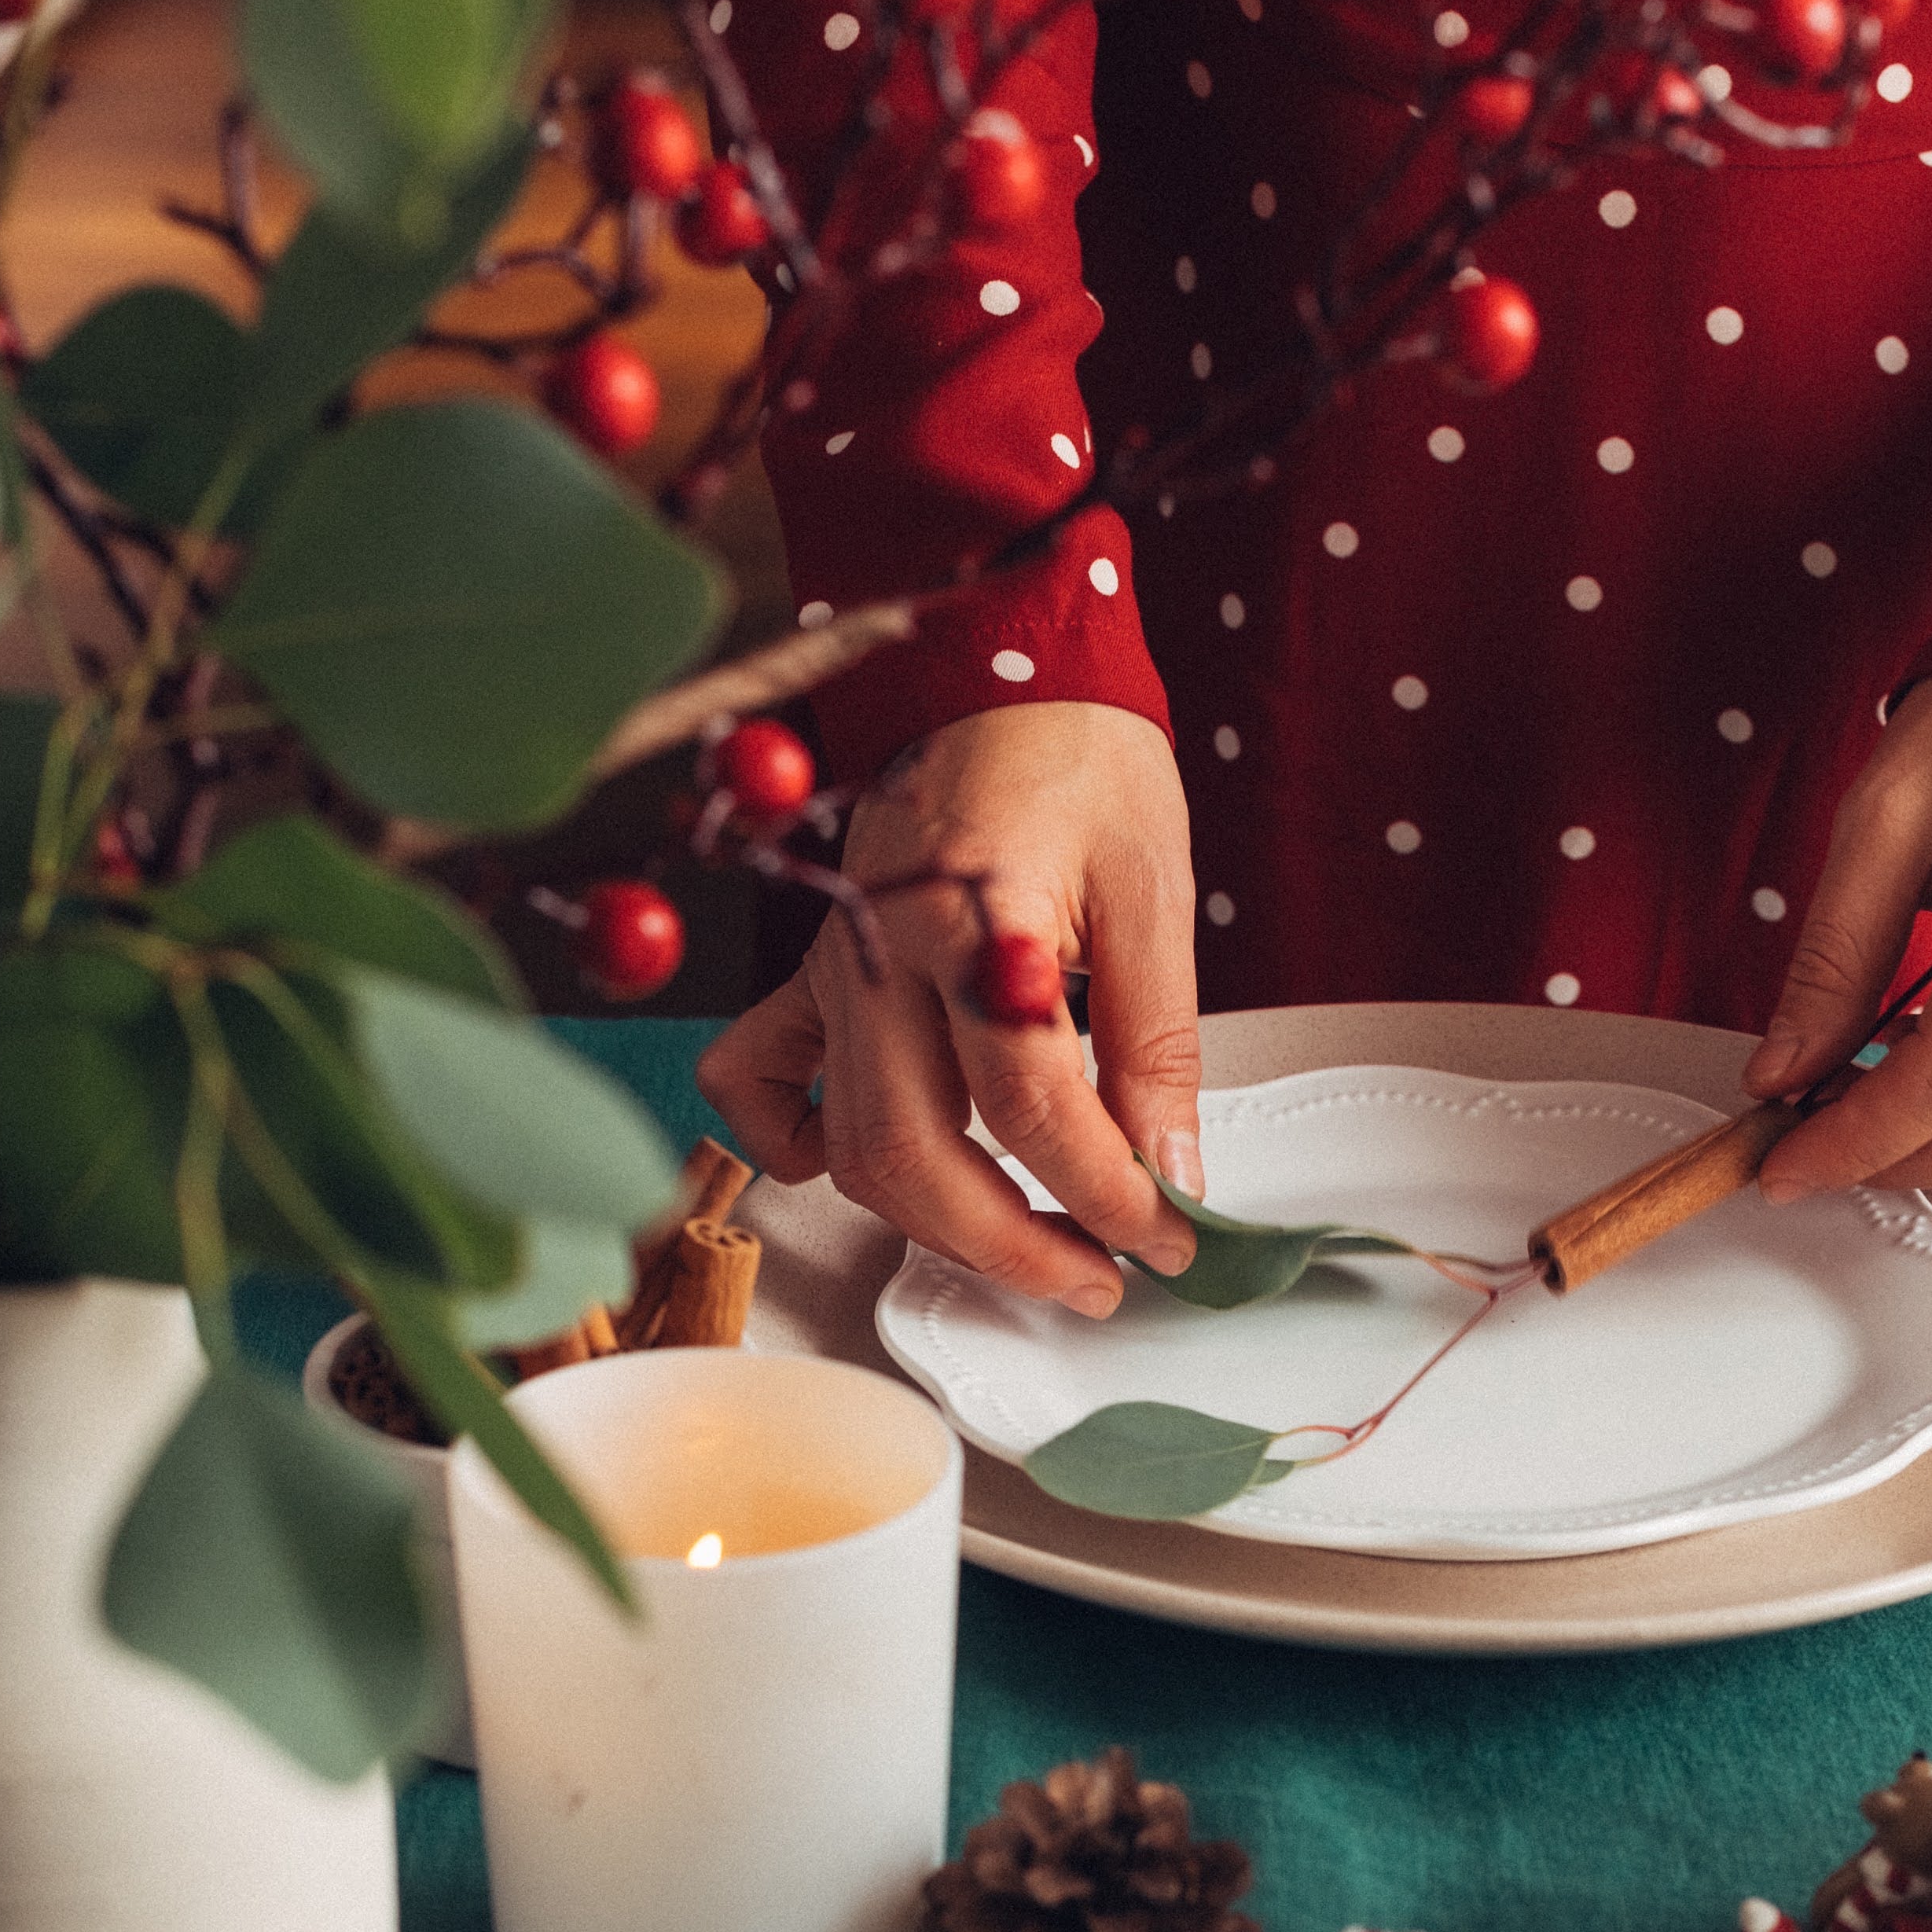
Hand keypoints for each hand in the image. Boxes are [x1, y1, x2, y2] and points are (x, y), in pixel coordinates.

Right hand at [697, 701, 1201, 1313]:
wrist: (995, 657)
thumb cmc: (1077, 750)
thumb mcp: (1153, 894)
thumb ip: (1158, 1046)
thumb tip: (1172, 1174)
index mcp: (974, 917)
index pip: (1034, 1108)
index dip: (1109, 1195)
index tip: (1170, 1235)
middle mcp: (881, 948)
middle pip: (919, 1154)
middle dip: (1016, 1245)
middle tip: (1102, 1274)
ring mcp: (834, 963)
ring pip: (852, 1145)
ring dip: (937, 1223)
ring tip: (1033, 1242)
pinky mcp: (814, 965)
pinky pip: (760, 1074)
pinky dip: (795, 1143)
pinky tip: (856, 1169)